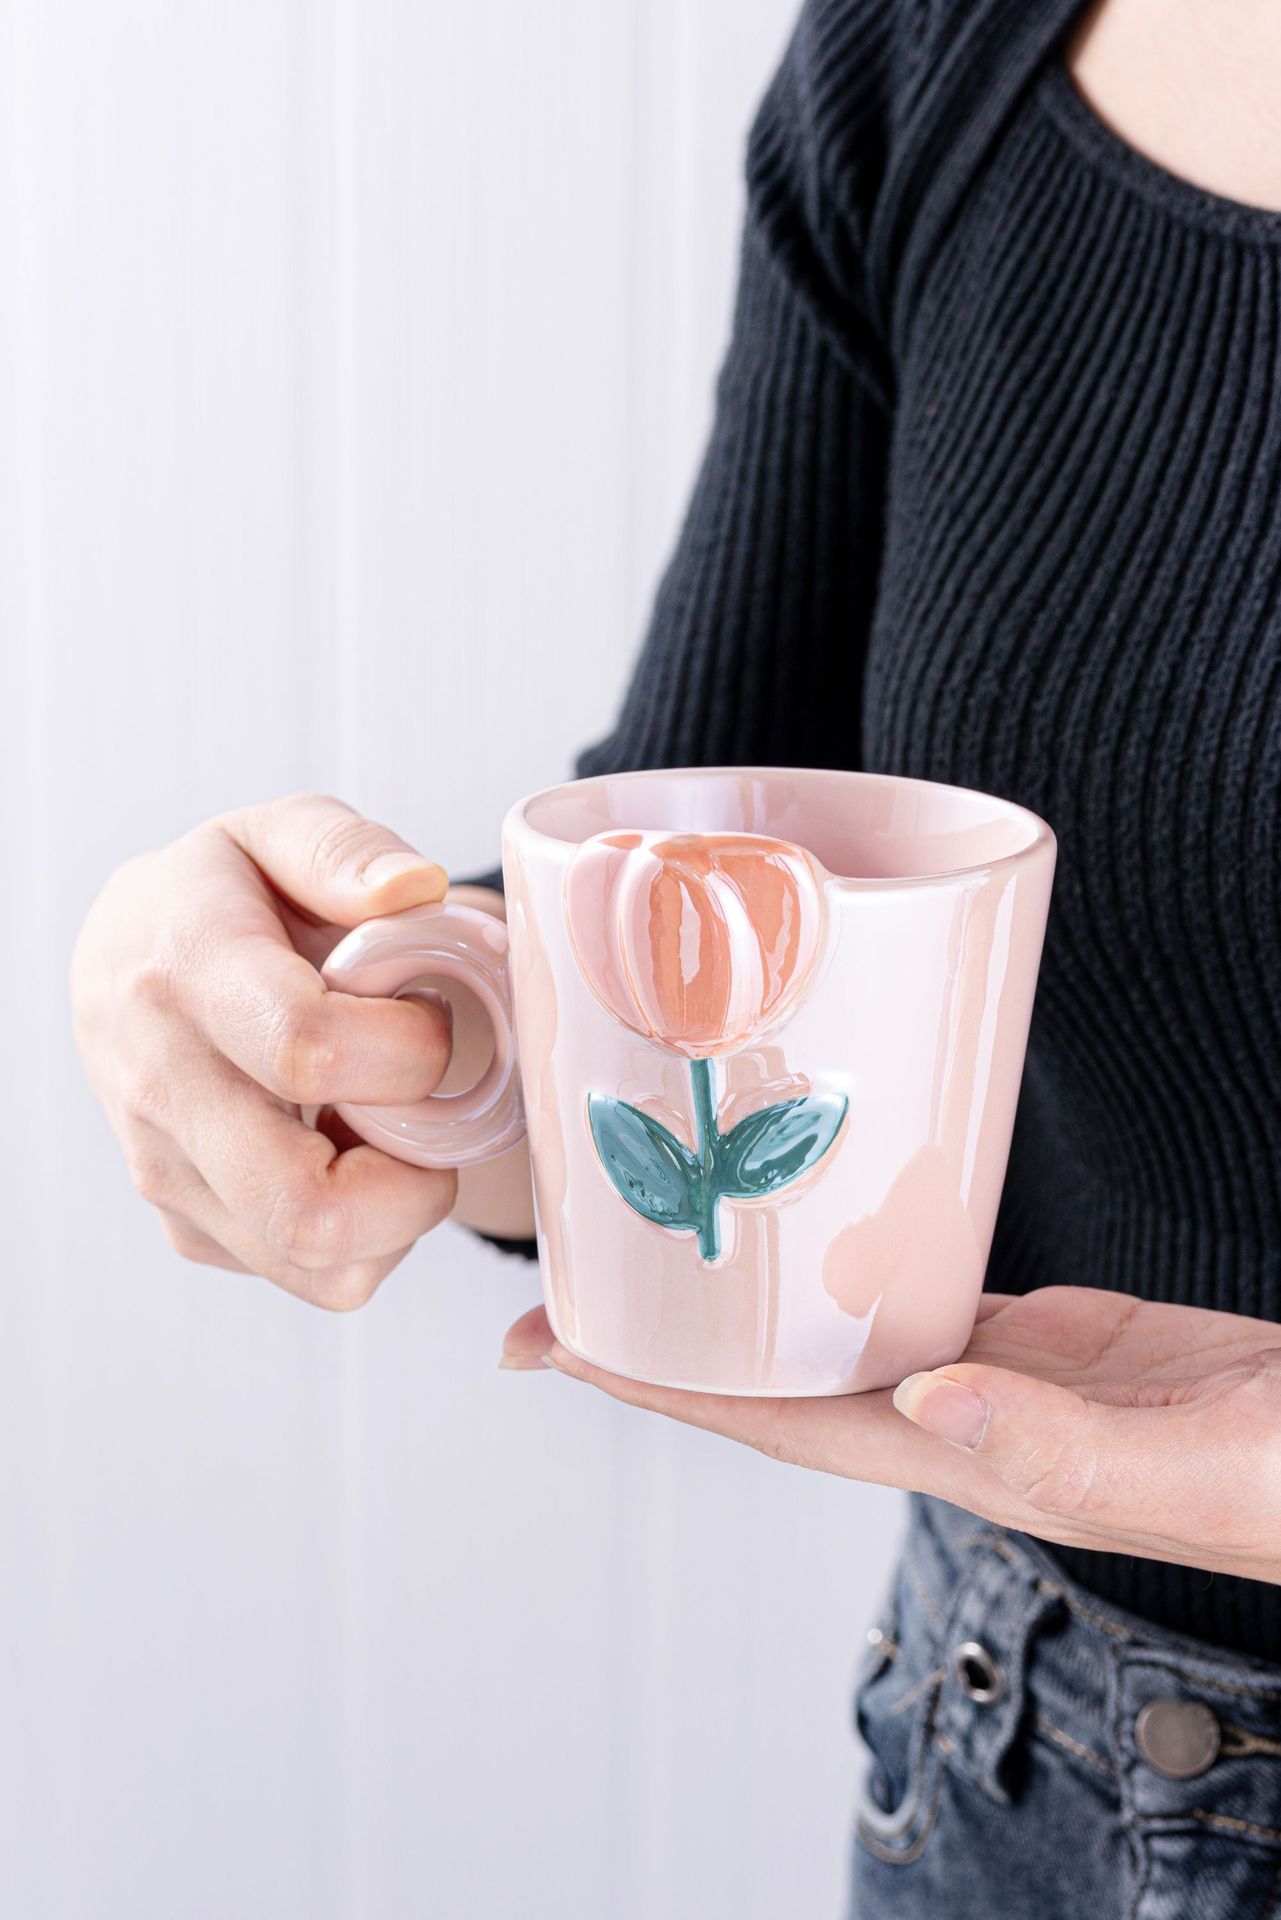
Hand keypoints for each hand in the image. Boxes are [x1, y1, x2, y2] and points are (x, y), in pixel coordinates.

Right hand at [72, 791, 465, 1306]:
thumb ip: (347, 852)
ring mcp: (168, 1171)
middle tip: (428, 1106)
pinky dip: (368, 1234)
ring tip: (391, 1126)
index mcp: (188, 971)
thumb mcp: (280, 834)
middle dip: (416, 1173)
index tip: (425, 1015)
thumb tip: (415, 889)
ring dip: (398, 1211)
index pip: (307, 1051)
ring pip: (320, 1262)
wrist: (132, 958)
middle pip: (309, 1205)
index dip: (407, 1049)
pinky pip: (312, 1277)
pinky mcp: (188, 1227)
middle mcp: (162, 1087)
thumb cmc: (229, 896)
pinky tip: (353, 1151)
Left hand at [502, 1286, 1280, 1583]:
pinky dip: (855, 1261)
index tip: (558, 1346)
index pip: (780, 1422)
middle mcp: (966, 1419)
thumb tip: (928, 1396)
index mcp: (980, 1456)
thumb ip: (1068, 1449)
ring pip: (839, 1336)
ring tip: (667, 1247)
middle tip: (566, 1285)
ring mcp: (1006, 1376)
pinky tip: (821, 1225)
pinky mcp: (1054, 1335)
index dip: (663, 1387)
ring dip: (746, 1306)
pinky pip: (920, 1291)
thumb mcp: (1201, 1467)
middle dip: (667, 1347)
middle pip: (777, 1382)